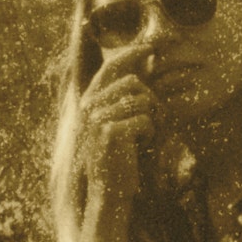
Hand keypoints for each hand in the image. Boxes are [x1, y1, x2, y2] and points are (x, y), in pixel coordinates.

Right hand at [76, 45, 156, 202]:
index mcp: (90, 102)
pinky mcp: (111, 132)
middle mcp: (90, 107)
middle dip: (149, 98)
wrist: (107, 192)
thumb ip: (119, 102)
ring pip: (142, 101)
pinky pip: (144, 119)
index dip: (130, 54)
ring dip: (150, 118)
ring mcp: (98, 119)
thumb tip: (137, 77)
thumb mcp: (112, 126)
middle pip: (131, 82)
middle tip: (152, 117)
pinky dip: (150, 133)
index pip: (110, 68)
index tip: (149, 48)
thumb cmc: (116, 159)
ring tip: (143, 135)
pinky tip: (141, 145)